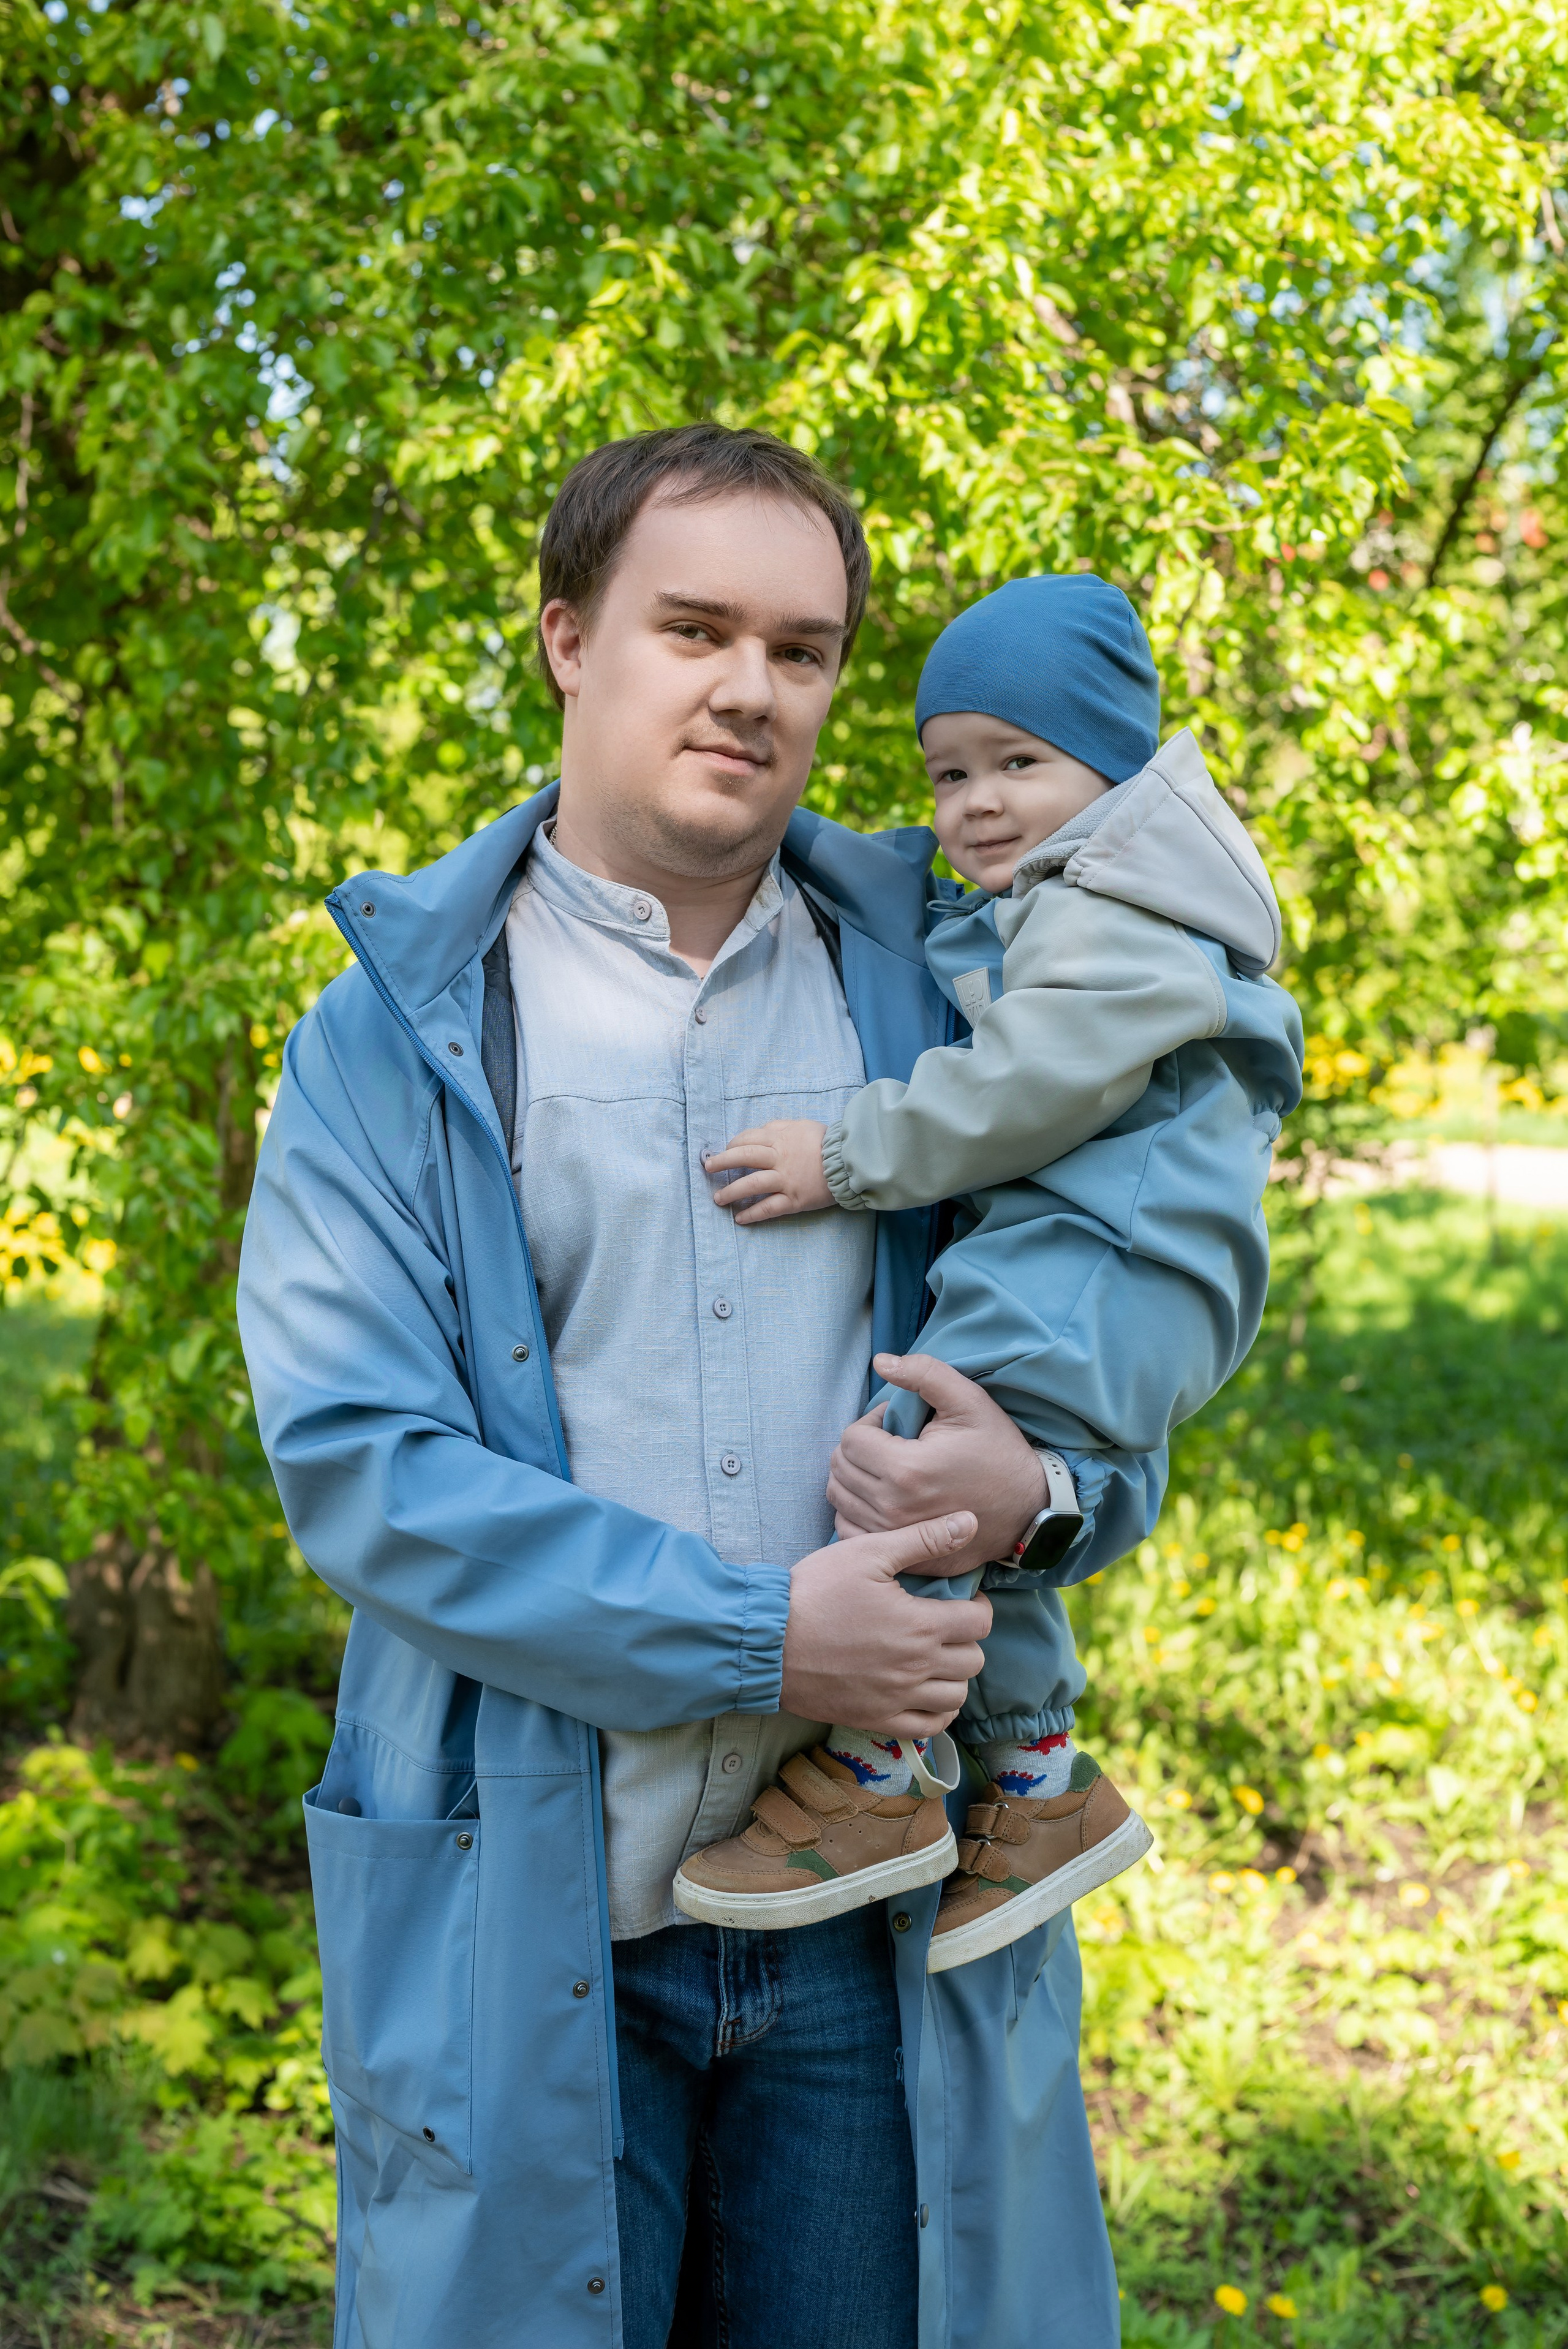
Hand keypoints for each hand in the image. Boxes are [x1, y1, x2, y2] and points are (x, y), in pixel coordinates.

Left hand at [706, 1119, 833, 1223]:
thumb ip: (780, 1127)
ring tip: (718, 1198)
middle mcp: (780, 1158)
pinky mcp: (794, 1199)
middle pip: (744, 1158)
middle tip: (708, 1168)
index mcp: (781, 1138)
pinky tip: (739, 1218)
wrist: (851, 1162)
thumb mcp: (802, 1126)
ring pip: (752, 1184)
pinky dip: (752, 1214)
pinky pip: (768, 1208)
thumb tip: (761, 1131)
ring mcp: (786, 1180)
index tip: (725, 1151)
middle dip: (722, 1162)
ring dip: (731, 1192)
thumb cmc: (828, 1142)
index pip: (749, 1139)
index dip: (733, 1145)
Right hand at [780, 1511, 991, 1735]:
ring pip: (956, 1697)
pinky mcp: (877, 1719)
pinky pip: (929, 1727)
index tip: (961, 1600)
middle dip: (966, 1640)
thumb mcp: (867, 1552)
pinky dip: (937, 1712)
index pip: (979, 1622)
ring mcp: (897, 1698)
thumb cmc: (814, 1592)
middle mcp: (916, 1667)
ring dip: (955, 1676)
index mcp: (920, 1625)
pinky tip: (925, 1692)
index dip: (977, 1607)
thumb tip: (969, 1521)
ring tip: (936, 1657)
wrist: (767, 1641)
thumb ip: (923, 1538)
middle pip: (973, 1661)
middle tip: (945, 1626)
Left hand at [827, 1353, 1046, 1576]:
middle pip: (840, 1467)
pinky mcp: (897, 1555)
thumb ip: (924, 1373)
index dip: (871, 1424)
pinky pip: (848, 1528)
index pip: (851, 1439)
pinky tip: (884, 1497)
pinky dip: (856, 1509)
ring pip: (839, 1497)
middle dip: (861, 1448)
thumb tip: (881, 1361)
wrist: (1026, 1510)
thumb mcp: (969, 1401)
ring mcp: (892, 1537)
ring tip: (888, 1468)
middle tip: (893, 1444)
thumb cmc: (998, 1451)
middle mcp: (892, 1509)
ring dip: (856, 1476)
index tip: (897, 1426)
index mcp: (905, 1470)